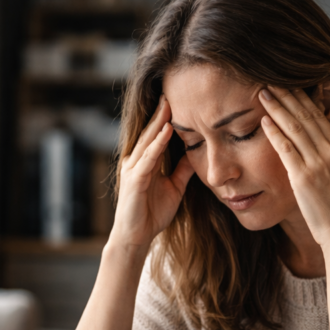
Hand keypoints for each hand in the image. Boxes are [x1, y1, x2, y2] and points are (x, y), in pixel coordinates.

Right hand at [110, 96, 195, 250]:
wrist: (137, 238)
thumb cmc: (151, 214)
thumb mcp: (174, 188)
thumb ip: (182, 170)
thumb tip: (196, 155)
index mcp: (144, 162)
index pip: (156, 136)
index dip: (166, 119)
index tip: (179, 101)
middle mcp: (136, 162)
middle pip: (150, 133)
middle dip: (161, 113)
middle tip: (171, 92)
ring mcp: (133, 169)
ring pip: (148, 140)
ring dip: (159, 122)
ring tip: (169, 104)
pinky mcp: (135, 180)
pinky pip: (148, 158)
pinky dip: (158, 143)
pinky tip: (168, 130)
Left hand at [258, 86, 329, 246]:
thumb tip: (322, 143)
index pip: (319, 116)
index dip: (302, 98)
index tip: (289, 85)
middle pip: (307, 116)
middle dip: (288, 96)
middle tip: (271, 80)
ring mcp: (318, 163)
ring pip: (296, 127)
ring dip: (278, 108)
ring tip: (263, 93)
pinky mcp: (304, 177)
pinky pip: (286, 149)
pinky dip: (275, 133)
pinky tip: (264, 121)